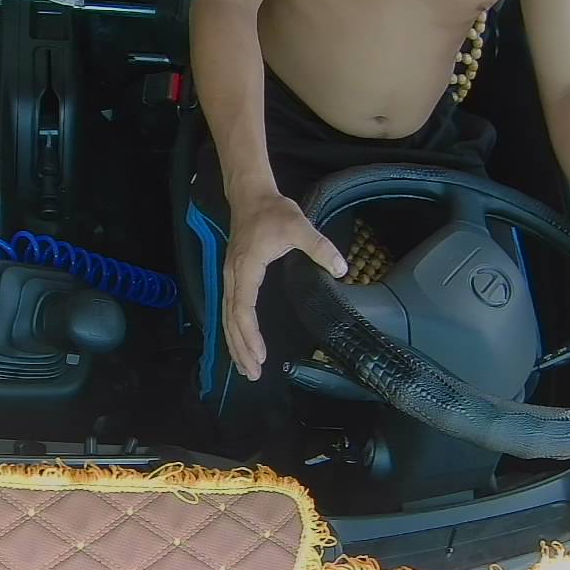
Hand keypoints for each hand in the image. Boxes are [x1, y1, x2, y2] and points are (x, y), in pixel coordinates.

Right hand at [224, 193, 347, 380]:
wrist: (250, 195)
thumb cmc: (273, 211)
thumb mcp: (299, 225)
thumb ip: (320, 247)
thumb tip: (342, 268)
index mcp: (246, 268)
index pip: (243, 308)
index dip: (250, 334)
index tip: (260, 356)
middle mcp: (232, 277)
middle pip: (231, 320)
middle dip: (241, 349)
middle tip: (254, 374)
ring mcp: (230, 277)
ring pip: (227, 318)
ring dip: (235, 344)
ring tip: (246, 368)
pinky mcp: (232, 277)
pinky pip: (229, 310)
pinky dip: (234, 331)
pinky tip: (240, 344)